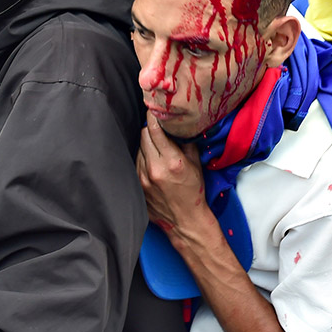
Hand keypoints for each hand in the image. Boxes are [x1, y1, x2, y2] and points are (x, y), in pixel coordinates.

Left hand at [135, 113, 215, 248]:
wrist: (185, 220)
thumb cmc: (193, 192)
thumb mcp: (195, 164)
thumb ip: (185, 142)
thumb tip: (176, 125)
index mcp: (172, 161)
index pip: (155, 129)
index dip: (154, 117)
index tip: (156, 111)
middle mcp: (154, 169)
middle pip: (143, 135)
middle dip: (151, 129)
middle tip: (158, 128)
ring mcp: (143, 178)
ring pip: (138, 147)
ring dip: (146, 144)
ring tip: (158, 148)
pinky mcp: (137, 185)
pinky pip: (136, 162)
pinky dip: (143, 157)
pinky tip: (153, 162)